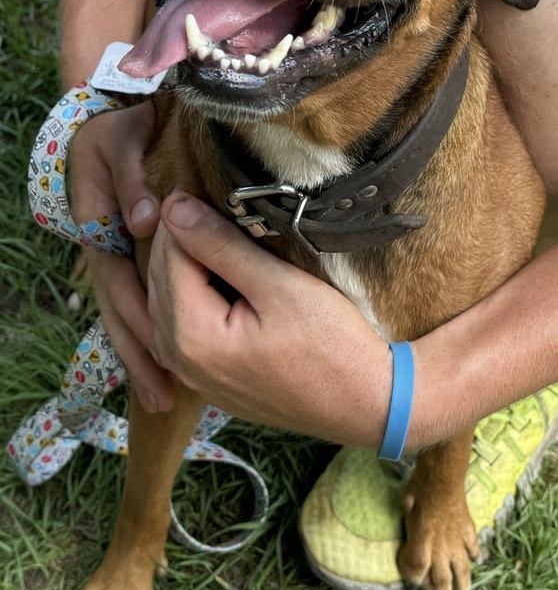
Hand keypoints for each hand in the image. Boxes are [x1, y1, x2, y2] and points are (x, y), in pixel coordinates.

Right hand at [70, 102, 173, 411]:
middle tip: (163, 399)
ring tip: (164, 396)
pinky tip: (170, 357)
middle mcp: (105, 250)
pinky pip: (138, 297)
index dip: (139, 322)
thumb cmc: (121, 125)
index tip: (163, 358)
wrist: (116, 109)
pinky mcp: (130, 252)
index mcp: (100, 228)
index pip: (119, 285)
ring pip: (126, 311)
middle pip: (120, 311)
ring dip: (142, 352)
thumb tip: (148, 222)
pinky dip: (150, 328)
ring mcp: (116, 254)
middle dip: (140, 355)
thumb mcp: (121, 141)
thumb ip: (131, 180)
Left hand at [147, 191, 392, 444]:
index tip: (200, 185)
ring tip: (209, 232)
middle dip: (175, 239)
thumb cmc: (332, 345)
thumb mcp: (279, 286)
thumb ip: (221, 246)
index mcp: (191, 336)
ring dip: (180, 266)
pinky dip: (188, 295)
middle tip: (202, 200)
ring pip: (165, 303)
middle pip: (159, 280)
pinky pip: (179, 328)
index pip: (168, 256)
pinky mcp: (209, 381)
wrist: (365, 404)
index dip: (181, 215)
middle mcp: (179, 361)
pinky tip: (212, 276)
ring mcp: (192, 376)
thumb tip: (174, 207)